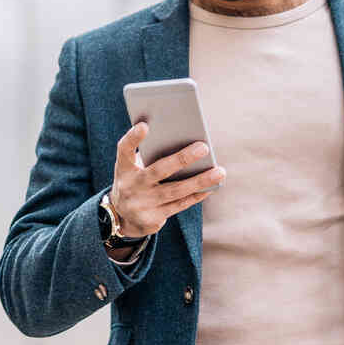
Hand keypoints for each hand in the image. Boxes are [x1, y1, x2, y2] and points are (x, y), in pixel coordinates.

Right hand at [109, 122, 224, 236]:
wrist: (124, 217)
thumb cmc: (136, 181)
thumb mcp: (134, 168)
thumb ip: (151, 156)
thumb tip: (187, 145)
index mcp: (123, 168)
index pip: (124, 150)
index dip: (133, 138)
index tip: (144, 125)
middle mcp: (130, 186)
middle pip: (158, 171)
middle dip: (182, 159)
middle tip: (204, 147)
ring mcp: (141, 204)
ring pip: (175, 190)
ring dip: (199, 181)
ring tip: (219, 171)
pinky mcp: (152, 219)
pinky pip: (180, 205)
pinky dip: (197, 194)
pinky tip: (212, 186)